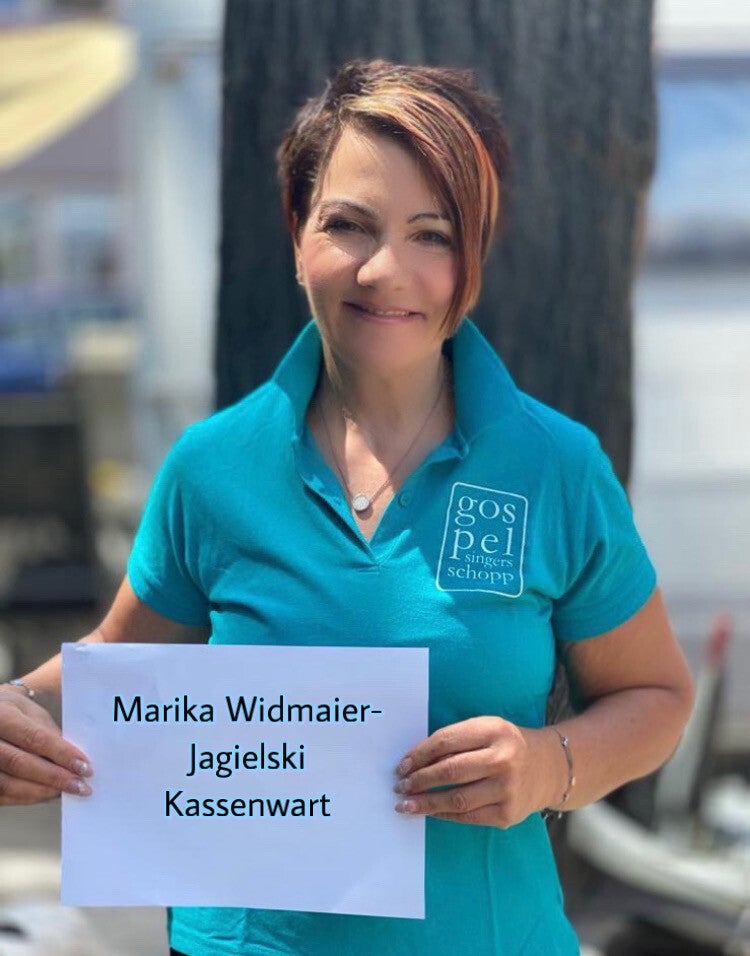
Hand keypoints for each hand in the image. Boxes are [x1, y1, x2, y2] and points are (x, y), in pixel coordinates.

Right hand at [0, 689, 91, 805]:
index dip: (61, 754)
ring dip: (42, 791)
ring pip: (8, 785)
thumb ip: (48, 732)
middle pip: (19, 764)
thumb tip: (72, 758)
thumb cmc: (11, 713)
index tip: (84, 766)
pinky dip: (27, 797)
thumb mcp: (30, 712)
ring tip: (67, 791)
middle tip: (81, 785)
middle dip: (54, 777)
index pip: (33, 737)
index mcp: (1, 716)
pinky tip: (46, 794)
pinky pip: (2, 796)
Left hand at [393, 716, 559, 828]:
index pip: (446, 741)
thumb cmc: (507, 744)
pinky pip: (468, 816)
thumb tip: (416, 761)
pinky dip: (445, 815)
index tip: (402, 765)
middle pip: (450, 771)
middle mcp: (503, 760)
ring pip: (457, 799)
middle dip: (419, 780)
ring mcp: (507, 789)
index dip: (419, 754)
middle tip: (400, 786)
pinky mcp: (508, 814)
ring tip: (405, 805)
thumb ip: (456, 740)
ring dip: (426, 803)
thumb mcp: (486, 729)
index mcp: (493, 731)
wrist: (550, 767)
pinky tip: (430, 812)